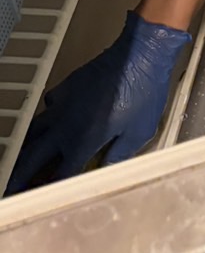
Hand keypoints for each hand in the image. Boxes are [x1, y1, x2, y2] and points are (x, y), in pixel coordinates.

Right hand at [6, 11, 191, 192]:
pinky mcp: (66, 88)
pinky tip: (52, 123)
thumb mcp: (139, 132)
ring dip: (26, 150)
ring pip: (34, 133)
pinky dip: (46, 120)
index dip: (49, 190)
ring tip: (21, 163)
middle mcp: (66, 125)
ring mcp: (63, 105)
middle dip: (20, 177)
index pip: (60, 175)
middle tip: (13, 189)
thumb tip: (106, 170)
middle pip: (33, 157)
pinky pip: (47, 109)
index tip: (39, 200)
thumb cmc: (145, 91)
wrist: (140, 53)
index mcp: (83, 141)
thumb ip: (119, 155)